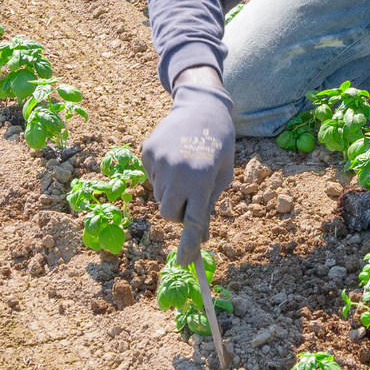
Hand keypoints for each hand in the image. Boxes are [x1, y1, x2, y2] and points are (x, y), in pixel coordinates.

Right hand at [141, 81, 234, 247]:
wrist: (202, 107)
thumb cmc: (219, 144)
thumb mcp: (223, 174)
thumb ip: (209, 203)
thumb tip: (199, 235)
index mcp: (202, 178)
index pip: (192, 220)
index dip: (189, 244)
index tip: (185, 262)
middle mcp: (178, 171)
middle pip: (168, 213)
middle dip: (178, 212)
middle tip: (192, 197)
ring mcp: (159, 160)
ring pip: (160, 195)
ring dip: (172, 191)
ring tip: (186, 168)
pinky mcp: (147, 151)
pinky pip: (152, 178)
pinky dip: (162, 175)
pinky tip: (175, 157)